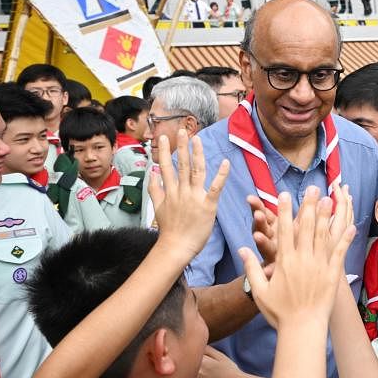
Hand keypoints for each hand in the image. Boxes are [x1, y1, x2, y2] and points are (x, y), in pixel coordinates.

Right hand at [148, 130, 229, 258]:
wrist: (176, 247)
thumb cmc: (169, 229)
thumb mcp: (157, 207)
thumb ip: (154, 189)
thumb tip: (152, 172)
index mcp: (170, 191)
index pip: (166, 167)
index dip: (164, 152)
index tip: (163, 138)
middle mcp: (181, 191)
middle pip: (181, 165)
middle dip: (181, 146)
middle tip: (181, 130)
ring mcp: (195, 197)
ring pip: (196, 171)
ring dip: (196, 154)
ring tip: (196, 138)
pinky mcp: (208, 205)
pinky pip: (215, 187)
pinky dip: (220, 174)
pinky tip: (225, 162)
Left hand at [191, 347, 266, 377]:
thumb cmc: (229, 368)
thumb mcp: (220, 355)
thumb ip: (208, 349)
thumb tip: (197, 344)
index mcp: (203, 362)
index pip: (190, 354)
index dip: (190, 352)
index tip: (192, 351)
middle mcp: (198, 372)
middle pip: (187, 365)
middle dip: (188, 361)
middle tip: (193, 359)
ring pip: (186, 375)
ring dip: (186, 371)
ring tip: (190, 368)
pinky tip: (191, 377)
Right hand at [239, 187, 355, 329]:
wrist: (302, 329)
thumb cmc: (279, 313)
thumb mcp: (260, 291)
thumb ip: (251, 268)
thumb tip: (242, 248)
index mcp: (284, 262)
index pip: (284, 230)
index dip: (285, 211)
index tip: (285, 194)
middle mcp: (302, 260)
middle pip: (306, 227)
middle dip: (309, 205)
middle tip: (313, 188)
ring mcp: (319, 266)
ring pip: (323, 236)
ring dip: (327, 216)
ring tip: (330, 199)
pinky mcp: (332, 275)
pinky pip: (339, 253)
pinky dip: (345, 239)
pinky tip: (350, 226)